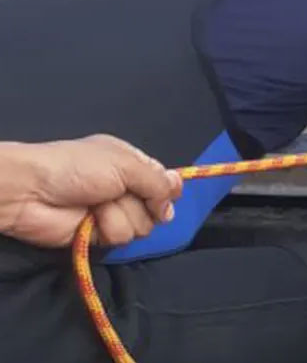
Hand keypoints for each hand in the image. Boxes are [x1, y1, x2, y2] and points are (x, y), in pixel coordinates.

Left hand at [0, 135, 182, 247]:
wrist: (32, 192)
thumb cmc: (78, 167)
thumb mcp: (124, 163)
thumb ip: (157, 181)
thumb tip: (178, 197)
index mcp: (130, 164)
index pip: (163, 180)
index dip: (166, 189)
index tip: (165, 192)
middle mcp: (124, 188)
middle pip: (157, 207)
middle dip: (144, 204)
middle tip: (122, 194)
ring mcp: (112, 213)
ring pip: (142, 225)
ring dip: (122, 215)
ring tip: (99, 205)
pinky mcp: (98, 236)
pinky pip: (121, 238)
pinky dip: (108, 228)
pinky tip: (91, 219)